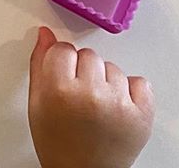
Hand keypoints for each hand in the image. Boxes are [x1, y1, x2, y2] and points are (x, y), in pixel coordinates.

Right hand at [28, 27, 153, 167]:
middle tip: (79, 97)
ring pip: (112, 67)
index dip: (61, 63)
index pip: (63, 48)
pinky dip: (132, 91)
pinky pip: (141, 83)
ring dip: (106, 81)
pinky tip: (118, 106)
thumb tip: (46, 34)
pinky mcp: (142, 116)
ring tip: (97, 106)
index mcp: (59, 90)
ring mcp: (119, 105)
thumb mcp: (37, 103)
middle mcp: (91, 94)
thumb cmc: (57, 143)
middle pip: (88, 55)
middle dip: (82, 71)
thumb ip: (40, 63)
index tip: (62, 79)